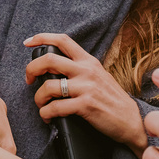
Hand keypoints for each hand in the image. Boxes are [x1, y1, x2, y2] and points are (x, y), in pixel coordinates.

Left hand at [24, 33, 147, 153]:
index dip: (42, 37)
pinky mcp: (85, 105)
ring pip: (48, 86)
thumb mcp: (98, 76)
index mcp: (88, 61)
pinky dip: (46, 114)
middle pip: (48, 60)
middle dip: (31, 69)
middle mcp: (86, 70)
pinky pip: (55, 107)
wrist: (131, 120)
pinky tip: (48, 117)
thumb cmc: (112, 100)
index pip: (63, 40)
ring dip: (38, 98)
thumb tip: (54, 69)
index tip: (28, 42)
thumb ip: (80, 70)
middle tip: (28, 79)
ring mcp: (86, 87)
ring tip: (42, 105)